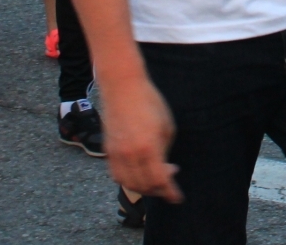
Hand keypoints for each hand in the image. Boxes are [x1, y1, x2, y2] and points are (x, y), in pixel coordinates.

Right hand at [98, 72, 181, 203]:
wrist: (123, 87)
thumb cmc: (150, 102)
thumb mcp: (167, 126)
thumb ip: (165, 151)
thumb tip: (164, 168)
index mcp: (149, 147)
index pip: (161, 180)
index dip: (170, 192)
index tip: (177, 198)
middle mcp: (131, 154)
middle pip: (145, 186)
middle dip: (159, 190)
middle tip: (169, 183)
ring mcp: (117, 153)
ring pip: (129, 184)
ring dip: (144, 188)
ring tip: (155, 181)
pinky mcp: (108, 151)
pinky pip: (117, 176)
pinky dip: (128, 182)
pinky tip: (138, 176)